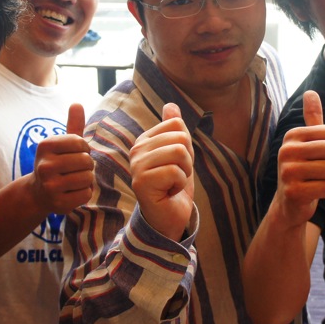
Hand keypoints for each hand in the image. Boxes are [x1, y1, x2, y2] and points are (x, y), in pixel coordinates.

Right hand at [30, 103, 94, 214]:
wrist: (37, 193)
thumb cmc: (55, 164)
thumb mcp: (61, 144)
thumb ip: (73, 125)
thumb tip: (77, 103)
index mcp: (45, 146)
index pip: (81, 143)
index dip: (84, 149)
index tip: (75, 154)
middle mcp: (44, 165)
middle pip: (87, 161)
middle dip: (86, 165)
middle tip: (74, 170)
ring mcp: (50, 186)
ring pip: (88, 178)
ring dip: (86, 180)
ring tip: (73, 180)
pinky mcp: (58, 203)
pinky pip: (86, 194)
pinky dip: (84, 193)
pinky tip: (72, 192)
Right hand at [129, 103, 195, 239]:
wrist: (168, 218)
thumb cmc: (173, 186)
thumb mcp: (179, 154)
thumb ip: (174, 130)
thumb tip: (171, 105)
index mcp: (145, 140)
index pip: (177, 125)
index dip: (186, 146)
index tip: (176, 164)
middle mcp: (137, 149)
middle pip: (180, 138)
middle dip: (187, 160)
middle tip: (175, 176)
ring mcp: (137, 165)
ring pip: (179, 152)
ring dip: (184, 173)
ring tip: (171, 184)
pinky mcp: (142, 181)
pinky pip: (176, 172)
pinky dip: (179, 185)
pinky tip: (167, 193)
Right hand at [272, 91, 324, 226]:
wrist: (288, 203)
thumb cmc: (303, 169)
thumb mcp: (307, 142)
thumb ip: (312, 118)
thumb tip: (311, 92)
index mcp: (293, 135)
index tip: (320, 157)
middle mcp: (287, 150)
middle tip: (320, 171)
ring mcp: (288, 172)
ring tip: (316, 181)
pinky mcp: (293, 192)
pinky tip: (313, 192)